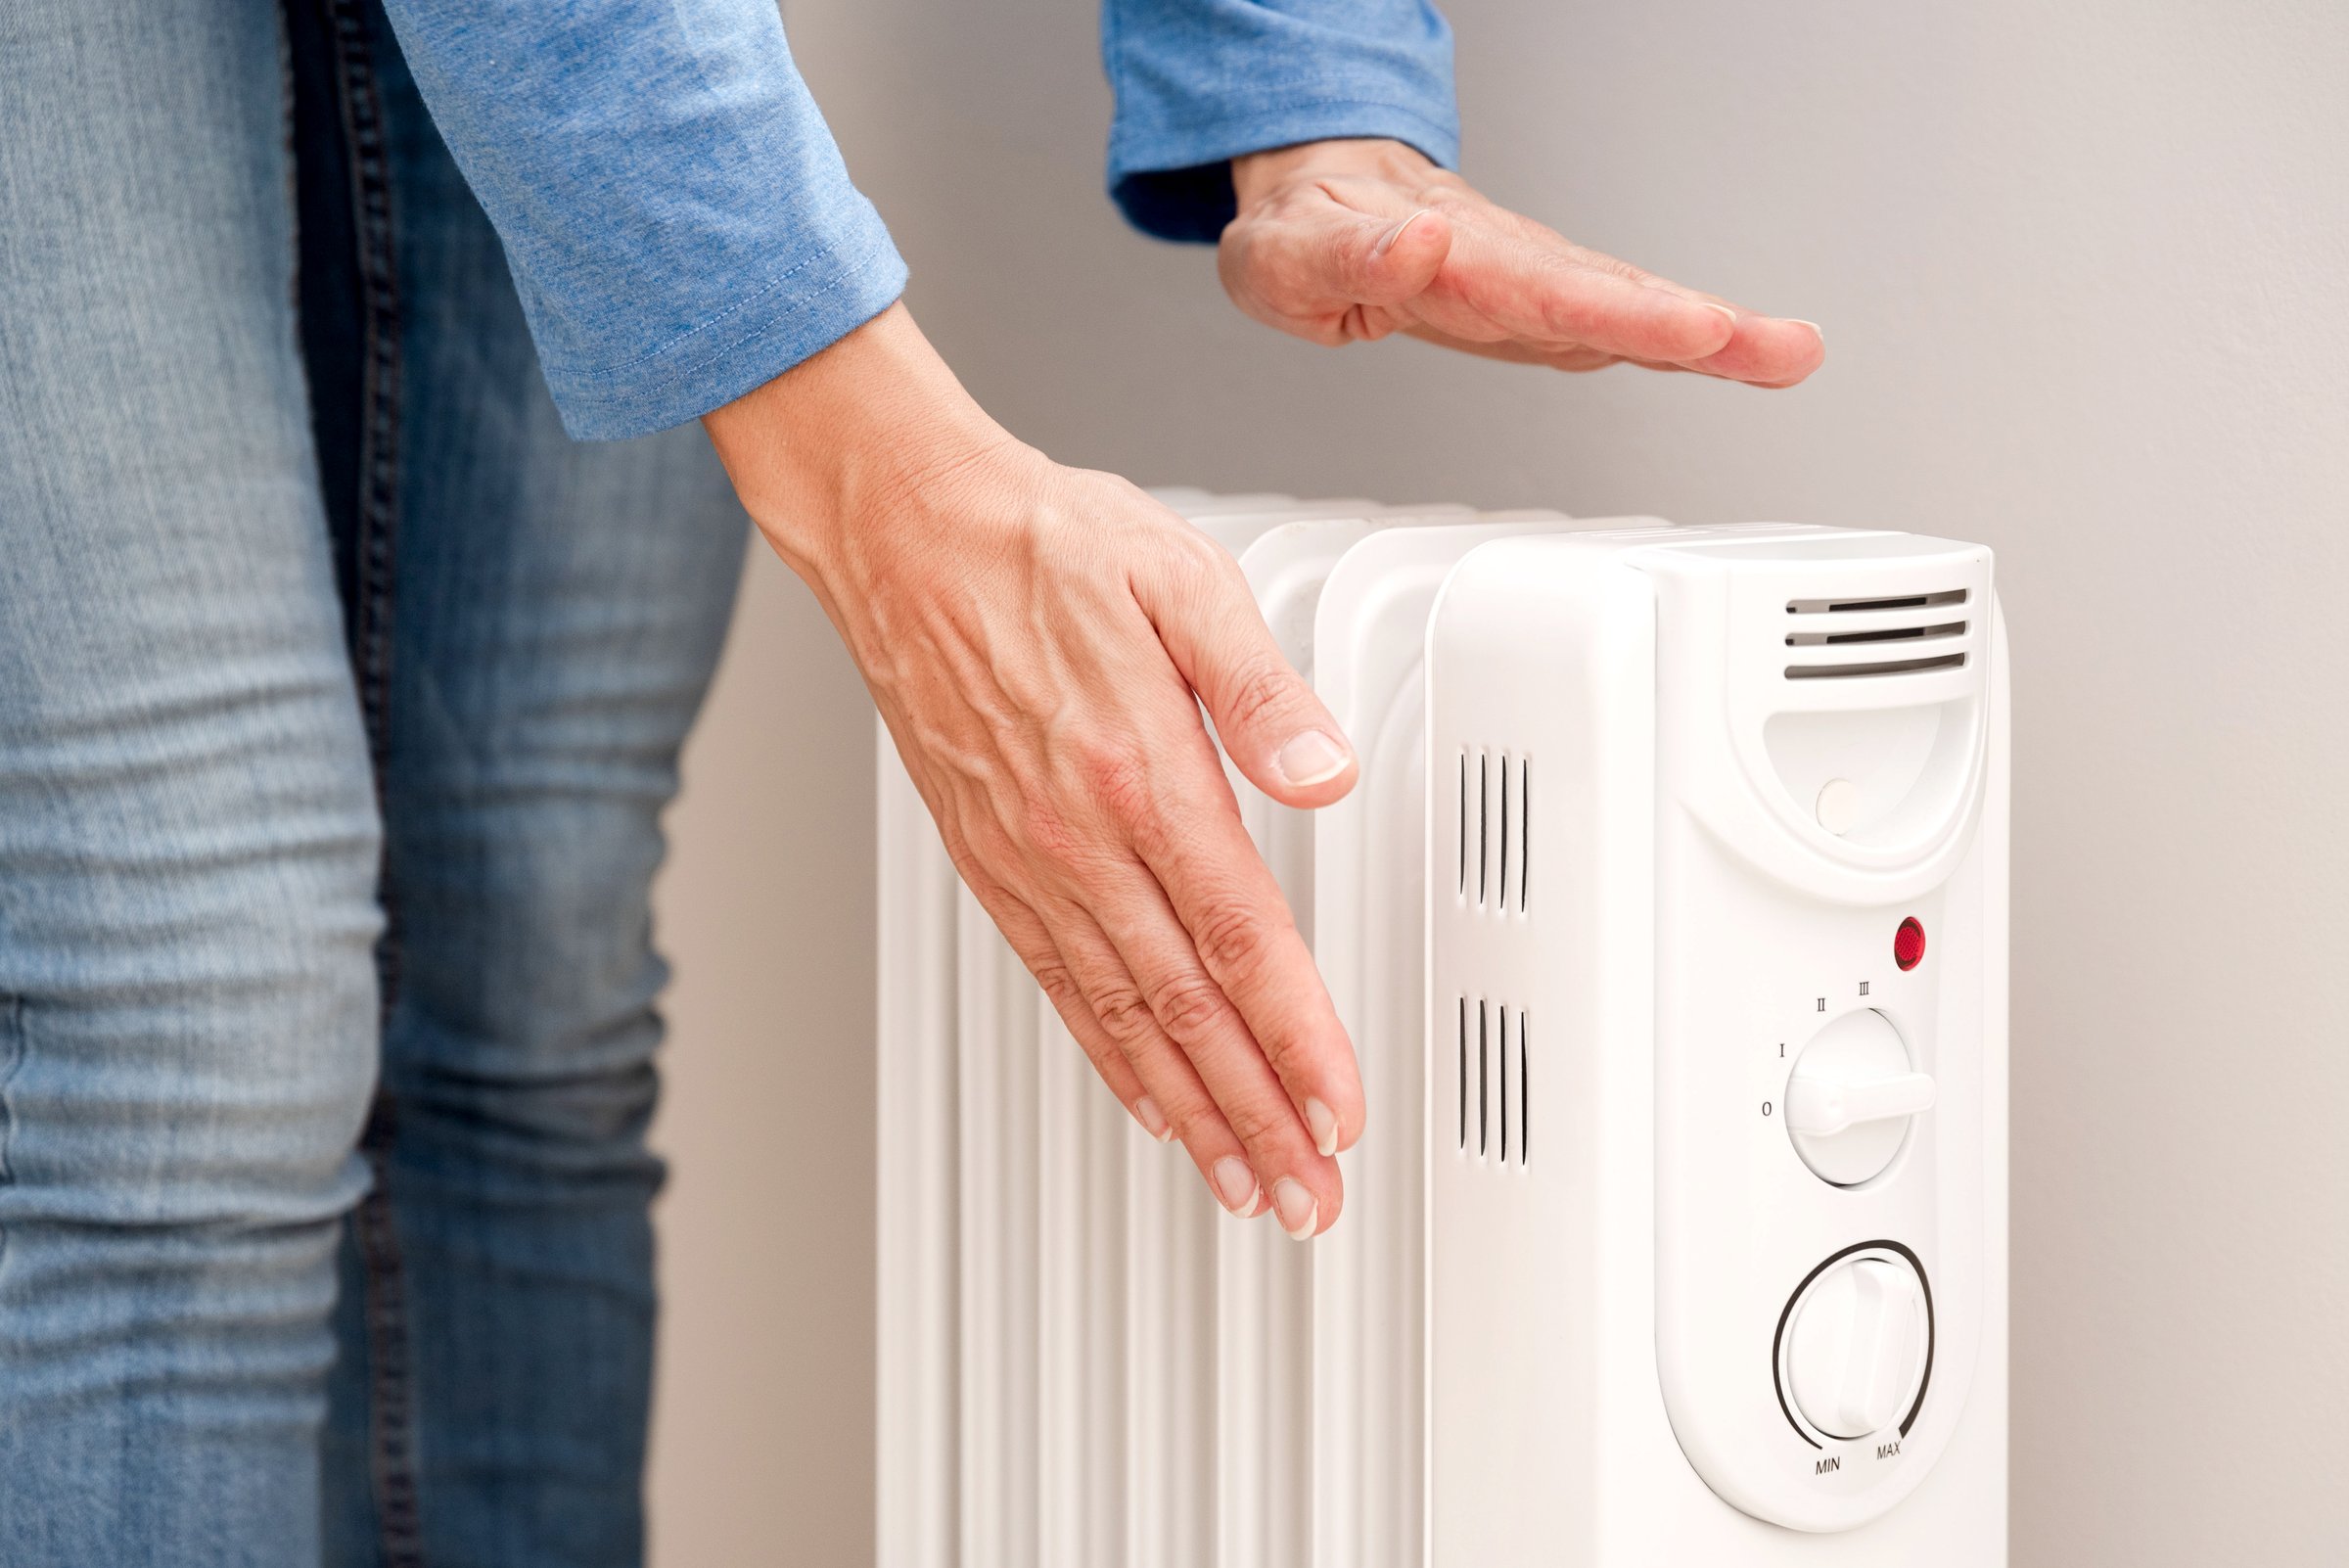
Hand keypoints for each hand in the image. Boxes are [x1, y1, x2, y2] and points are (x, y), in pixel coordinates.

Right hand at [705, 304, 1360, 1237]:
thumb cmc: (1039, 544)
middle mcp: (1079, 839)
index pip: (1241, 940)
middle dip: (1255, 1115)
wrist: (903, 534)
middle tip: (1306, 1195)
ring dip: (1191, 1113)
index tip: (1338, 1109)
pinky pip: (1058, 987)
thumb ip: (1261, 690)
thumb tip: (1326, 772)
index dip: (1298, 1040)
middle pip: (1186, 1011)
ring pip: (1122, 1020)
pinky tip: (1145, 1101)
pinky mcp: (990, 865)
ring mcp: (1028, 862)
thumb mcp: (1178, 580)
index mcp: (1138, 773)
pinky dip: (1110, 1060)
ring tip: (1241, 1181)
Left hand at [1223, 138, 1824, 385]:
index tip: (1686, 326)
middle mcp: (1505, 263)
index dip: (1613, 312)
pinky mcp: (1543, 303)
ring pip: (1627, 303)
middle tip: (1775, 350)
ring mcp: (1531, 282)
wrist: (1317, 194)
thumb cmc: (1303, 230)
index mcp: (1444, 256)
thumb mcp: (1288, 252)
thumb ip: (1350, 258)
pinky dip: (1681, 340)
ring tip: (1786, 353)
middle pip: (1609, 294)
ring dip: (1710, 334)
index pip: (1539, 288)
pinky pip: (1617, 318)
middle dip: (1693, 327)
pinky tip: (1739, 356)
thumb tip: (1418, 248)